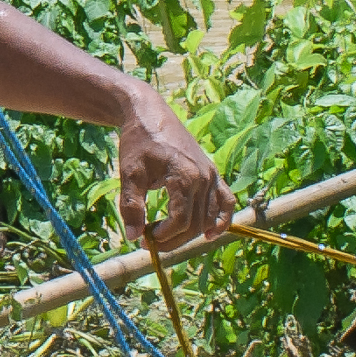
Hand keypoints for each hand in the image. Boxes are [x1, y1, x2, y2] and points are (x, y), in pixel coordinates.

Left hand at [113, 93, 228, 253]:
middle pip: (196, 224)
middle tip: (149, 241)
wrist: (150, 115)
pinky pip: (226, 201)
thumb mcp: (129, 173)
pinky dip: (222, 219)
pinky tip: (210, 234)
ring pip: (209, 218)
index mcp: (184, 176)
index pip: (180, 221)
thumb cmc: (138, 143)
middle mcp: (204, 177)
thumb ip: (131, 205)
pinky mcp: (213, 173)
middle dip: (173, 239)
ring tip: (166, 237)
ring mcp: (212, 175)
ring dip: (190, 234)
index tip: (143, 238)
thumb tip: (133, 236)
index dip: (163, 236)